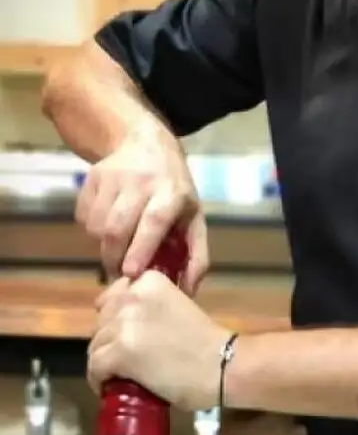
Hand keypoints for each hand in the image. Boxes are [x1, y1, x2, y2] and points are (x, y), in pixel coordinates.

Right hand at [75, 125, 208, 294]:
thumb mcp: (193, 215)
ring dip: (102, 246)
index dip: (141, 248)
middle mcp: (142, 181)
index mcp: (171, 191)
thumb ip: (196, 254)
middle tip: (119, 274)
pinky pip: (83, 216)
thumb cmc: (174, 188)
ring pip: (96, 225)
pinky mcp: (93, 176)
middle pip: (117, 227)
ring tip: (116, 248)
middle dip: (113, 258)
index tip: (130, 272)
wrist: (146, 143)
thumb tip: (188, 291)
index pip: (153, 220)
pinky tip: (106, 226)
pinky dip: (91, 230)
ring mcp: (114, 176)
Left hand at [87, 271, 230, 410]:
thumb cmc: (205, 339)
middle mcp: (132, 295)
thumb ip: (150, 306)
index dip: (115, 317)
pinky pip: (95, 366)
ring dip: (104, 360)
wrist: (220, 363)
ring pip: (95, 344)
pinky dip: (99, 379)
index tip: (123, 333)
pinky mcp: (119, 351)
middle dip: (108, 338)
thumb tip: (128, 322)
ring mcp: (124, 322)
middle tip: (122, 356)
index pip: (112, 295)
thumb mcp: (175, 305)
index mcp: (148, 280)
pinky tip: (110, 386)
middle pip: (102, 320)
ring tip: (117, 374)